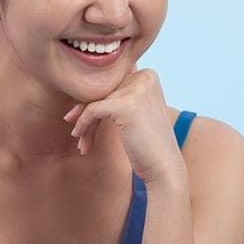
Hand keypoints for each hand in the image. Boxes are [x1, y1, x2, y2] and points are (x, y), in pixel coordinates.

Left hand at [61, 66, 183, 186]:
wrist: (164, 168)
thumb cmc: (148, 145)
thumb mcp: (135, 113)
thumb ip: (118, 96)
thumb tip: (82, 87)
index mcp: (147, 76)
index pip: (110, 85)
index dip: (95, 104)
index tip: (86, 126)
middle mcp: (144, 77)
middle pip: (101, 92)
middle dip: (86, 115)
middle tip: (80, 136)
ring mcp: (136, 90)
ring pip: (94, 101)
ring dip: (83, 123)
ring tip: (82, 143)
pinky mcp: (126, 105)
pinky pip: (92, 110)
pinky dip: (82, 124)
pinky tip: (80, 139)